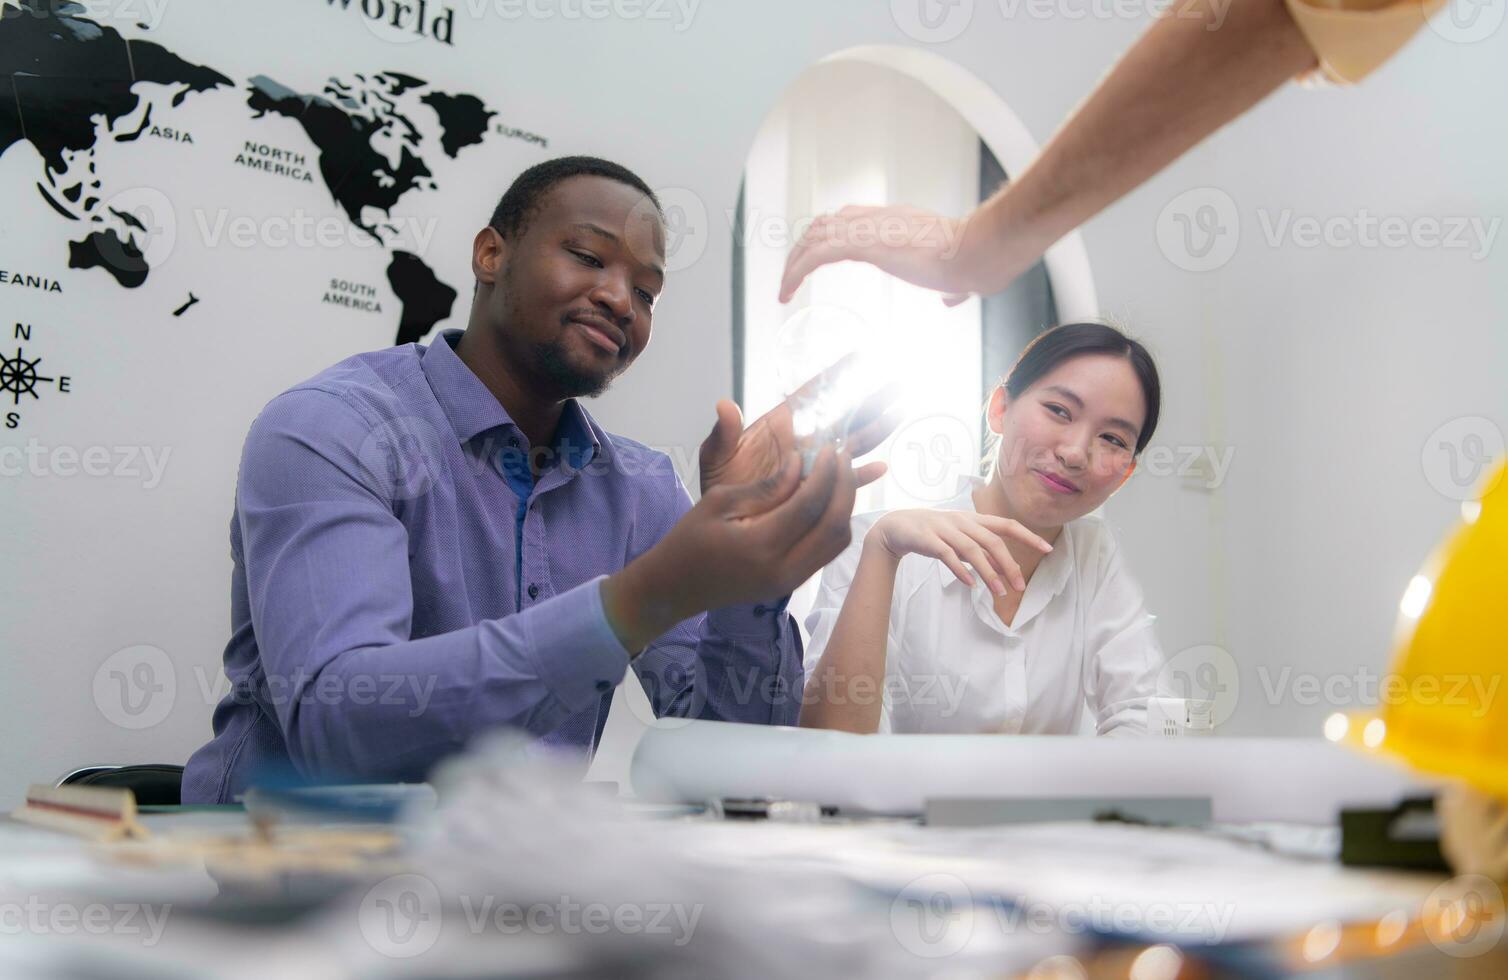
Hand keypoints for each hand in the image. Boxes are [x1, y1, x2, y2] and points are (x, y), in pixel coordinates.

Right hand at [603, 446, 859, 651]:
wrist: (675, 587)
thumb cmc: (689, 539)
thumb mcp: (719, 501)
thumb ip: (765, 486)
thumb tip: (801, 464)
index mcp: (760, 545)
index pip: (810, 504)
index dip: (826, 472)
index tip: (829, 448)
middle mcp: (783, 569)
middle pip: (834, 524)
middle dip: (845, 486)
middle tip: (841, 457)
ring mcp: (790, 582)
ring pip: (837, 542)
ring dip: (845, 506)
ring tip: (838, 475)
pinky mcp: (792, 585)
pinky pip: (827, 553)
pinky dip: (834, 524)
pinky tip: (827, 500)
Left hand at [698, 354, 900, 495]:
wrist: (726, 524)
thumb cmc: (721, 485)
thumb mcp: (716, 457)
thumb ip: (723, 433)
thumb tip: (724, 405)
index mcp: (783, 423)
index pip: (815, 394)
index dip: (838, 376)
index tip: (862, 357)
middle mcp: (805, 440)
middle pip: (845, 415)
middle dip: (871, 400)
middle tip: (898, 384)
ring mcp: (815, 464)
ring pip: (853, 443)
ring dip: (876, 430)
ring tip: (898, 414)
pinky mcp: (818, 489)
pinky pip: (844, 480)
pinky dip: (862, 474)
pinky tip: (880, 467)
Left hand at [778, 204, 1026, 305]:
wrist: (977, 251)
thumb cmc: (974, 263)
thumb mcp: (957, 277)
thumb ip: (950, 287)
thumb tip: (952, 299)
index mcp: (897, 219)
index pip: (850, 218)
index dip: (829, 236)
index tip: (818, 256)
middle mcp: (878, 218)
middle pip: (826, 223)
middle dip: (804, 248)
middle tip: (792, 276)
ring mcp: (869, 228)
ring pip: (815, 237)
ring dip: (794, 262)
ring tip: (784, 288)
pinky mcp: (863, 244)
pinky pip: (816, 255)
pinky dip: (796, 272)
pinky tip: (786, 291)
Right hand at [866, 509, 1051, 596]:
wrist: (896, 526)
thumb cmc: (934, 533)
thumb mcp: (961, 539)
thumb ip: (982, 552)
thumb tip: (1007, 569)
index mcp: (974, 519)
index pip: (1007, 525)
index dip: (1029, 536)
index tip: (1048, 549)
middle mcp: (963, 522)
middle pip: (993, 541)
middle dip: (1009, 564)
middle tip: (1020, 587)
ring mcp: (945, 529)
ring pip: (973, 550)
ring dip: (989, 573)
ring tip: (999, 593)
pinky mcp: (928, 540)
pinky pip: (948, 555)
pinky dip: (961, 570)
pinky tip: (971, 585)